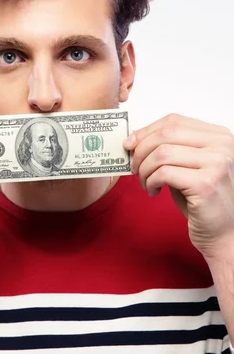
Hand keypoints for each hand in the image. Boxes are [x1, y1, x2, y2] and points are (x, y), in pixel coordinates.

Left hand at [123, 113, 233, 260]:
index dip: (146, 131)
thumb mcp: (187, 166)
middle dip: (141, 150)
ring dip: (145, 169)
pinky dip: (151, 181)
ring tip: (145, 183)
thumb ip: (170, 148)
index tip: (130, 144)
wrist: (224, 233)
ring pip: (162, 153)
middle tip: (134, 168)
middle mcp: (222, 145)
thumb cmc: (202, 200)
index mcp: (218, 136)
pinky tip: (154, 191)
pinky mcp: (206, 184)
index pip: (174, 120)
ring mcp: (217, 163)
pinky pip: (164, 173)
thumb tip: (134, 138)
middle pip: (166, 134)